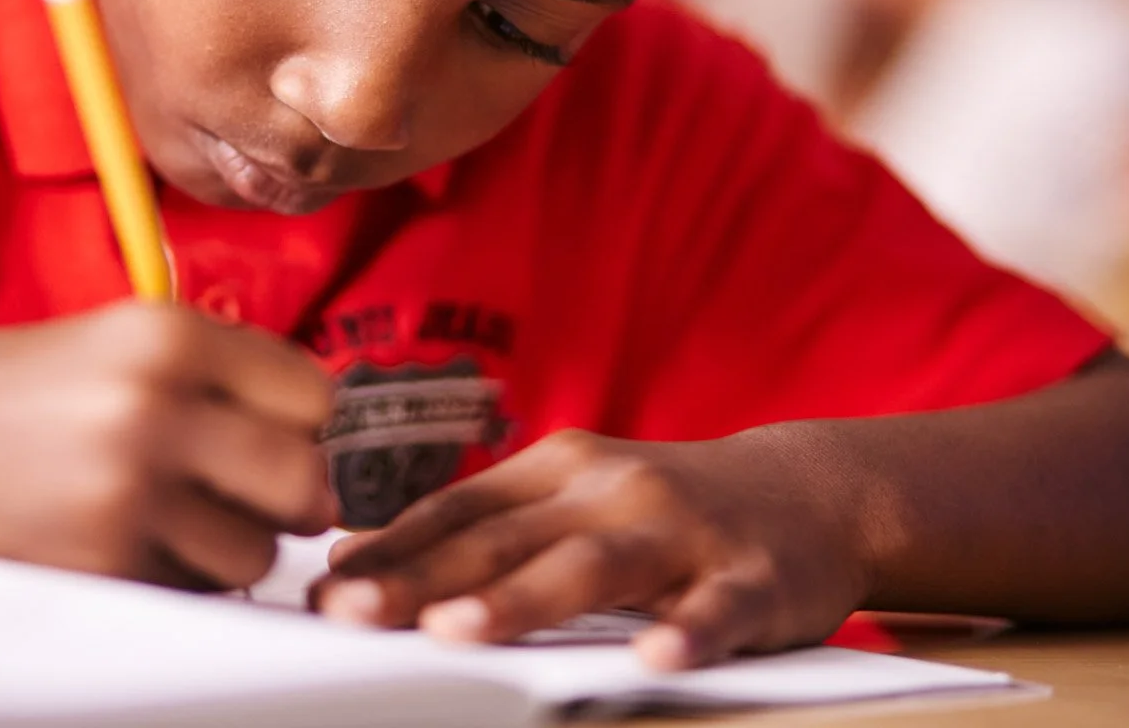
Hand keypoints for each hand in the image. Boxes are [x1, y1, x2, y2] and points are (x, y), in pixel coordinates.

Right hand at [0, 299, 337, 589]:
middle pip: (305, 479)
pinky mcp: (97, 561)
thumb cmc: (20, 387)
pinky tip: (134, 541)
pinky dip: (181, 578)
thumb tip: (323, 435)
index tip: (273, 433)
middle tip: (257, 496)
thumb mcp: (122, 339)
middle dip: (294, 497)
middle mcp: (154, 404)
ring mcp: (125, 488)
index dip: (302, 424)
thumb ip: (222, 370)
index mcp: (169, 332)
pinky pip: (194, 590)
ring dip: (233, 547)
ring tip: (179, 518)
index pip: (314, 395)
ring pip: (257, 551)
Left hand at [310, 428, 868, 669]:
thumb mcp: (569, 498)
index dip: (389, 549)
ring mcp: (683, 530)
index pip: (458, 510)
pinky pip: (717, 607)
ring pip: (593, 566)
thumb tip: (359, 555)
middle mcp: (611, 489)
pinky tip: (654, 658)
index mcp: (558, 470)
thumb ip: (479, 526)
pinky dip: (686, 630)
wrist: (808, 491)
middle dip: (423, 578)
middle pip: (504, 539)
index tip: (320, 590)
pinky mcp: (754, 577)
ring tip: (459, 629)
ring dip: (522, 598)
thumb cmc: (661, 509)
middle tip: (353, 613)